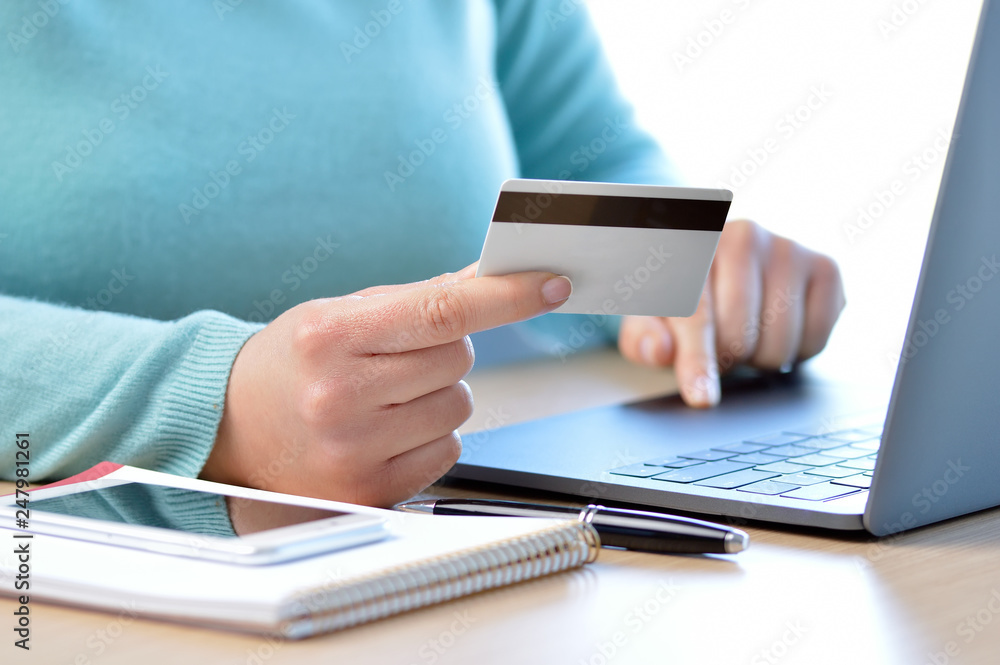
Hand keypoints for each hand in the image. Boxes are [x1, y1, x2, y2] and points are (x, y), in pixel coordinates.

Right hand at [201, 263, 572, 506]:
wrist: (230, 429)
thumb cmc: (291, 363)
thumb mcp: (340, 315)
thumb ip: (420, 298)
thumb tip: (491, 279)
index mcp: (331, 336)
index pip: (442, 310)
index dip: (506, 295)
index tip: (550, 285)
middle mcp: (341, 395)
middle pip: (459, 359)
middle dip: (445, 351)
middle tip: (399, 357)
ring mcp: (354, 450)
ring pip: (459, 406)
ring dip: (437, 396)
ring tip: (383, 398)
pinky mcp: (371, 491)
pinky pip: (447, 451)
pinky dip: (429, 437)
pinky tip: (385, 431)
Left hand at [618, 220, 844, 407]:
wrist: (730, 266)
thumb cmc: (685, 296)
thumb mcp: (652, 316)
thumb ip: (643, 337)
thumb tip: (659, 351)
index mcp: (690, 245)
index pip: (696, 314)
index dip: (697, 362)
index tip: (702, 399)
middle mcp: (742, 235)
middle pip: (740, 337)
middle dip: (726, 359)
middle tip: (719, 344)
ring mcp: (788, 247)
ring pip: (779, 344)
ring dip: (759, 358)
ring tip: (747, 331)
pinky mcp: (826, 267)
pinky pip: (815, 340)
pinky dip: (797, 351)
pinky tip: (778, 327)